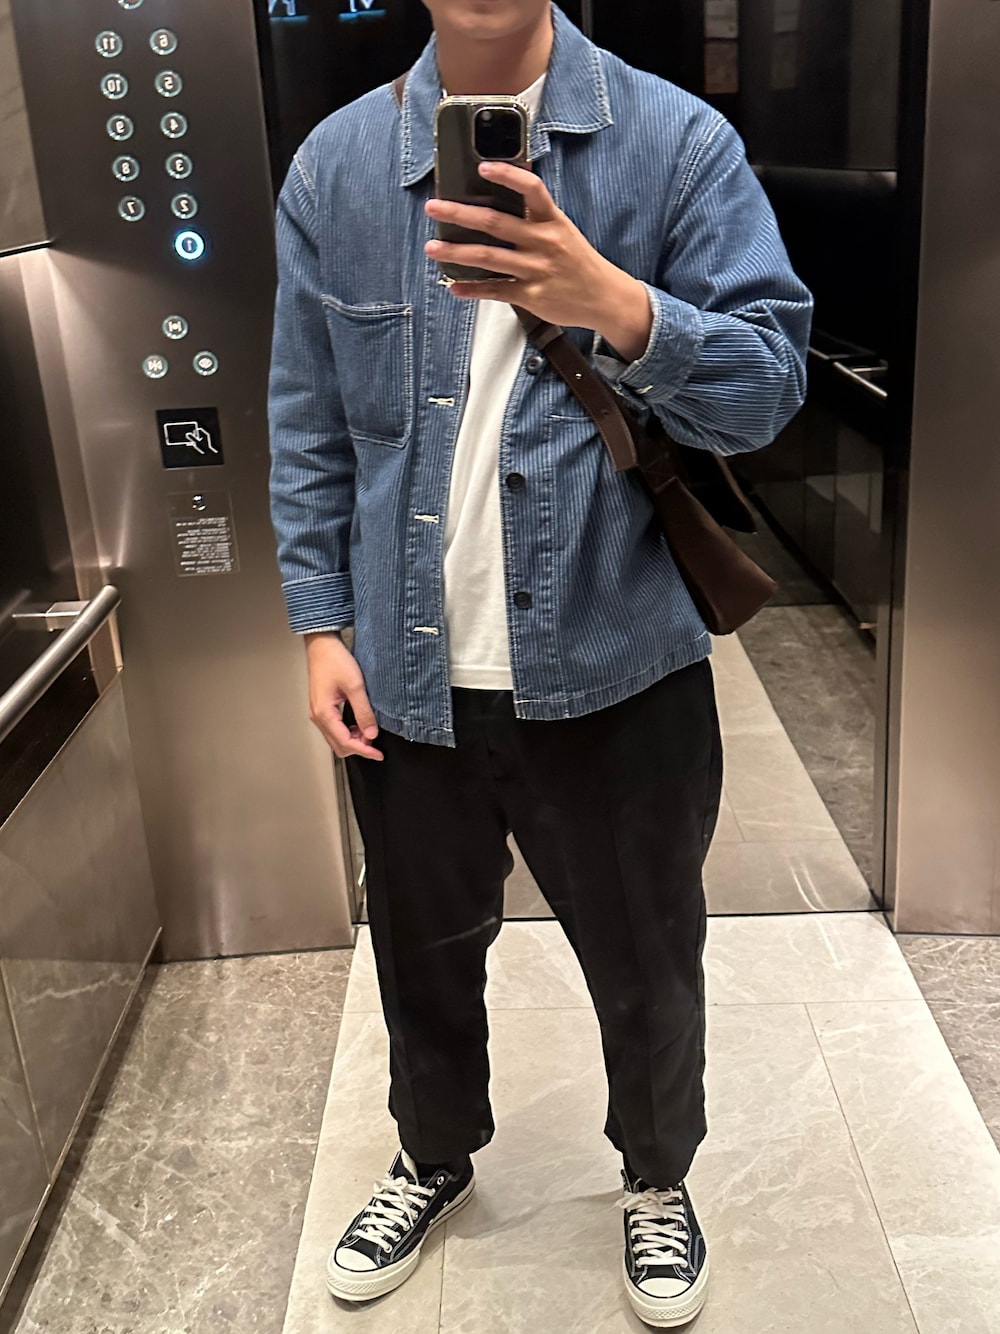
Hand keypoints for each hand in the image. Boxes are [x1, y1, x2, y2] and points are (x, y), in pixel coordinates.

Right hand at [304, 632, 382, 761]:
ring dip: (353, 740)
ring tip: (369, 733)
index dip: (364, 750)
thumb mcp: (355, 685)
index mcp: (324, 713)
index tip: (378, 754)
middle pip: (338, 745)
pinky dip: (348, 732)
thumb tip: (371, 734)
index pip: (345, 742)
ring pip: (336, 738)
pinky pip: (334, 729)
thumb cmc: (335, 660)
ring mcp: (318, 713)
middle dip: (358, 747)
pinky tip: (359, 725)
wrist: (322, 646)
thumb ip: (364, 711)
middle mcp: (318, 716)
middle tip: (376, 744)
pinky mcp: (321, 708)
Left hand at [424, 163, 652, 361]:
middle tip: (434, 207)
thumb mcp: (562, 230)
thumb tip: (506, 189)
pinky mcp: (531, 296)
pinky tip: (454, 286)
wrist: (603, 297)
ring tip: (432, 248)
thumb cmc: (577, 260)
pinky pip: (496, 290)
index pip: (531, 190)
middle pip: (496, 223)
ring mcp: (536, 270)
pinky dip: (473, 290)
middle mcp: (544, 242)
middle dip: (460, 214)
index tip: (483, 167)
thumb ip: (535, 214)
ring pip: (489, 258)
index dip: (507, 176)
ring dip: (456, 253)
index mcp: (552, 221)